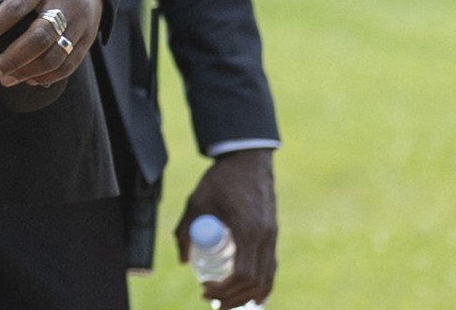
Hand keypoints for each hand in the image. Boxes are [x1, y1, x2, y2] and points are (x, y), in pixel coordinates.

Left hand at [0, 0, 102, 87]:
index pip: (15, 7)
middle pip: (40, 36)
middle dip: (13, 59)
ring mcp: (80, 18)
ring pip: (57, 53)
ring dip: (30, 71)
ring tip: (5, 79)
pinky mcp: (89, 33)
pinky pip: (72, 61)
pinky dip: (50, 75)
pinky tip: (30, 79)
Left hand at [176, 149, 276, 305]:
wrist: (248, 160)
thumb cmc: (221, 179)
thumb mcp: (196, 202)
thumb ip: (185, 230)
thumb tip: (182, 260)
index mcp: (248, 230)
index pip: (244, 274)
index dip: (226, 289)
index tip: (205, 289)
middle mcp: (265, 237)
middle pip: (256, 283)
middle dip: (234, 298)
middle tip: (210, 300)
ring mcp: (272, 237)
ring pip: (267, 278)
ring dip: (247, 295)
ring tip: (225, 301)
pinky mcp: (273, 235)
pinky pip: (270, 267)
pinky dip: (261, 284)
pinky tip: (249, 293)